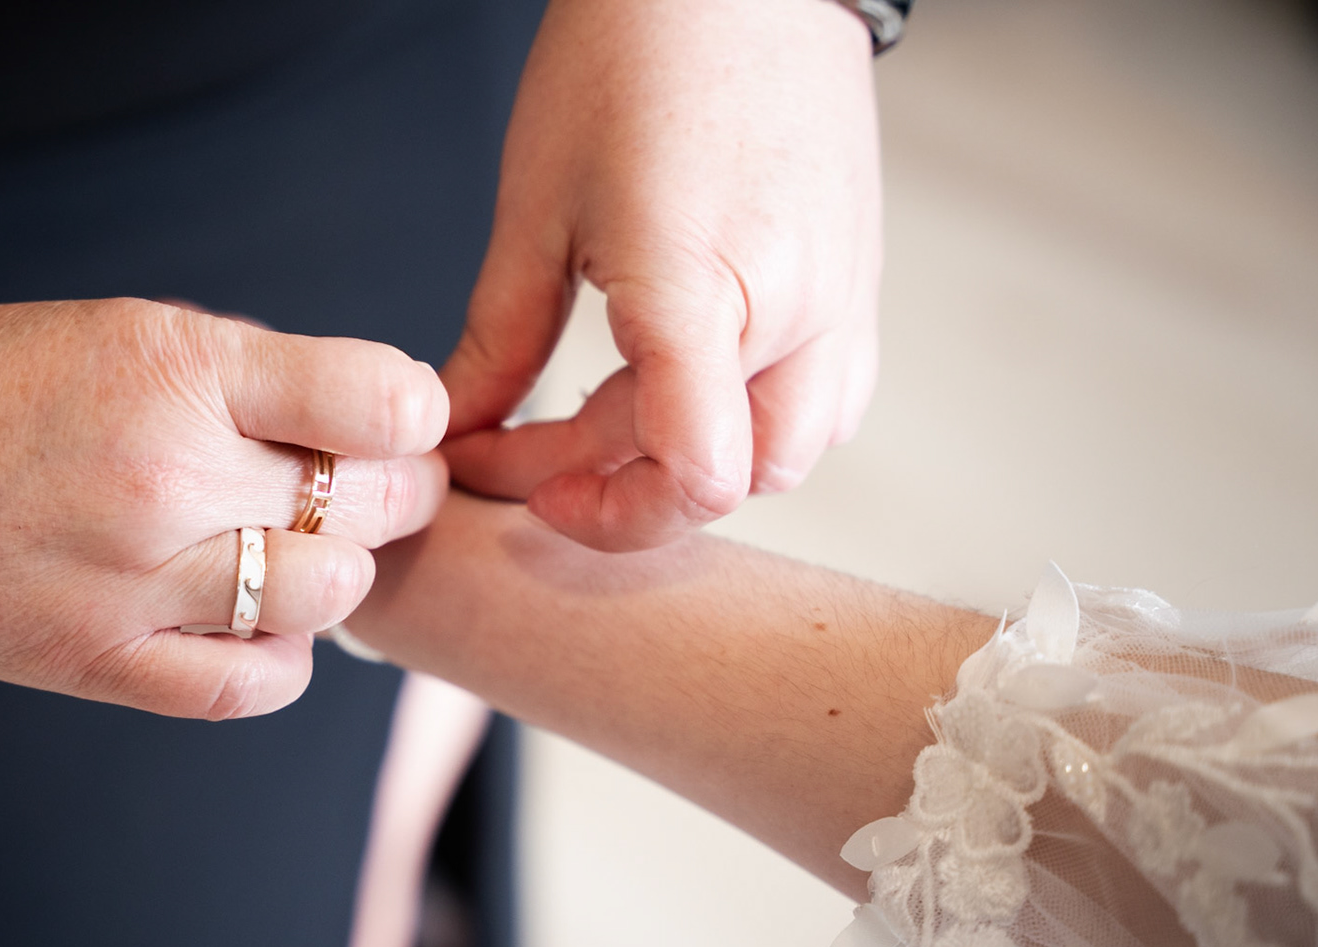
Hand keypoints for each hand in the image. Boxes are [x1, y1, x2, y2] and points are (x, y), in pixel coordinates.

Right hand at [0, 297, 447, 717]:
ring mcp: (133, 578)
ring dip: (337, 574)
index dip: (410, 414)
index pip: (381, 398)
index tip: (392, 421)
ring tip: (295, 550)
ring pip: (331, 594)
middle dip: (391, 492)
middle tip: (364, 486)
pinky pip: (260, 682)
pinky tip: (249, 617)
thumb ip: (254, 378)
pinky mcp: (98, 662)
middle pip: (372, 504)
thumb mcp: (123, 333)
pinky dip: (281, 654)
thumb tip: (384, 425)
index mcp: (177, 366)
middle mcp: (166, 472)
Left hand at [441, 0, 881, 550]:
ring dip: (697, 463)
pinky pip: (829, 396)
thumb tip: (456, 429)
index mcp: (705, 289)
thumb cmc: (627, 61)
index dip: (601, 513)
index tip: (522, 482)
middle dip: (624, 491)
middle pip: (731, 478)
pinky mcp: (861, 280)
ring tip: (611, 421)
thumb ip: (500, 341)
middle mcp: (797, 307)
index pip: (696, 477)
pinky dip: (758, 421)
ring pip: (790, 450)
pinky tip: (686, 386)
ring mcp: (845, 296)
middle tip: (537, 456)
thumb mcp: (536, 208)